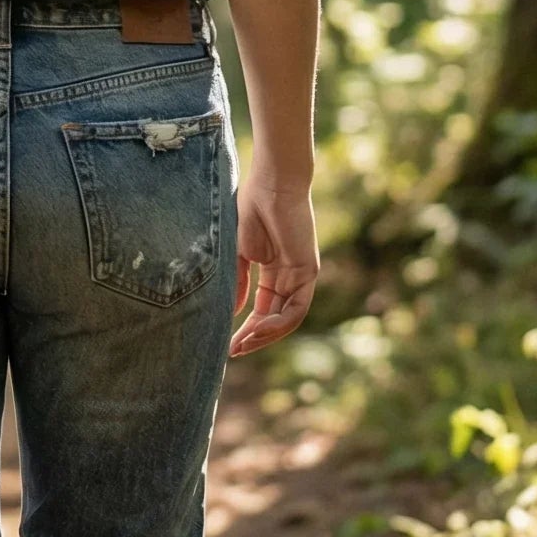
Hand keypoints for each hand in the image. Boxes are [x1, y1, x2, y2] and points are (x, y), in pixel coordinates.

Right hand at [228, 178, 319, 356]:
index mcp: (271, 271)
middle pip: (274, 318)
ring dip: (266, 336)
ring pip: (286, 319)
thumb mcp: (238, 253)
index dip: (246, 329)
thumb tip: (233, 312)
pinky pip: (296, 308)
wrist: (271, 184)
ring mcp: (299, 275)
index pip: (262, 310)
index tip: (228, 344)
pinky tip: (259, 329)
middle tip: (233, 352)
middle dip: (254, 338)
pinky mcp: (308, 271)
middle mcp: (288, 277)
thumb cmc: (251, 209)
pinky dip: (279, 323)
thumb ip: (239, 282)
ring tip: (243, 344)